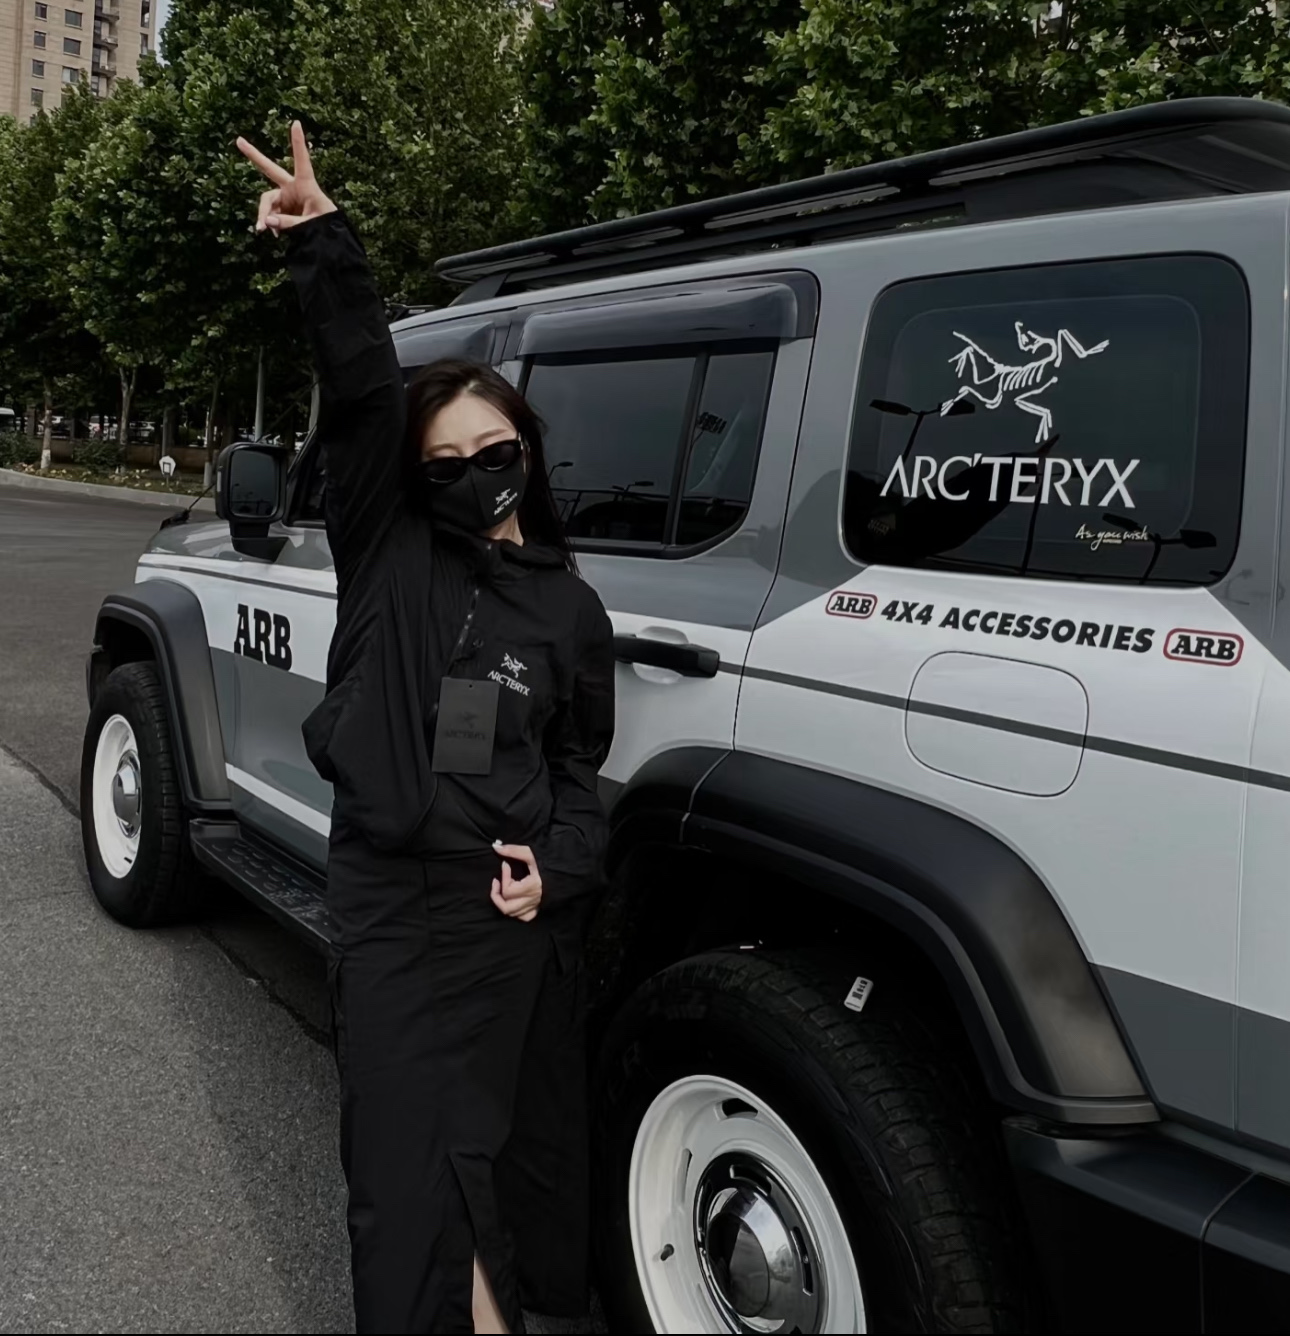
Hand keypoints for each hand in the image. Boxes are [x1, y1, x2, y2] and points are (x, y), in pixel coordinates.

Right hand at [236, 121, 336, 235]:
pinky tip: (272, 234)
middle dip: (254, 156)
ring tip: (260, 229)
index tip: (297, 123)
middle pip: (270, 170)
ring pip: (267, 201)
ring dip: (263, 213)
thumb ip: (289, 223)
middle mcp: (293, 188)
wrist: (329, 241)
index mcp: (306, 185)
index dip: (298, 143)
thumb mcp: (311, 225)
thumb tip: (266, 222)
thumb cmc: (327, 228)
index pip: (302, 161)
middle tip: (238, 140)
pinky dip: (269, 224)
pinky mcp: (282, 210)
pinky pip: (270, 215)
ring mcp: (286, 198)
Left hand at [490, 843, 541, 922]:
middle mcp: (533, 900)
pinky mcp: (538, 908)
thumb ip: (513, 850)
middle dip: (496, 894)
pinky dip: (515, 911)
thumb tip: (496, 847)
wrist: (566, 869)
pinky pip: (523, 916)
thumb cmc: (548, 861)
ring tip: (503, 890)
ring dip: (503, 902)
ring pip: (512, 913)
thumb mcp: (531, 853)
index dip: (503, 876)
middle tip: (497, 882)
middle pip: (506, 907)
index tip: (505, 865)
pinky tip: (514, 900)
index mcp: (532, 887)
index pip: (508, 890)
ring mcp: (535, 906)